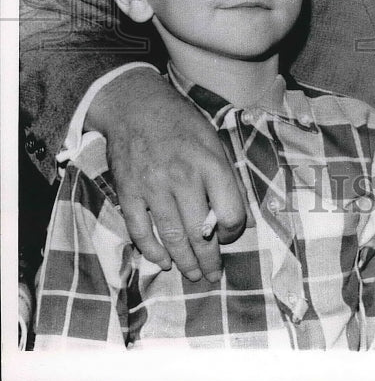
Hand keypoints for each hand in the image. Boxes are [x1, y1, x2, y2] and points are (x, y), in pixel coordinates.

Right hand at [86, 68, 246, 281]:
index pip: (230, 213)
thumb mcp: (213, 140)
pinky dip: (152, 251)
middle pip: (201, 233)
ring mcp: (153, 187)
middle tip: (213, 274)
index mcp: (210, 163)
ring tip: (192, 275)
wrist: (136, 106)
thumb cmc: (181, 122)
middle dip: (209, 259)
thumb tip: (240, 217)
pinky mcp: (128, 193)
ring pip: (172, 237)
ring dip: (184, 262)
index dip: (233, 231)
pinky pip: (140, 232)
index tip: (229, 234)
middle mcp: (183, 177)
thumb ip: (225, 176)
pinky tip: (162, 261)